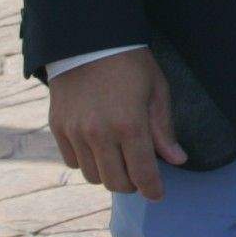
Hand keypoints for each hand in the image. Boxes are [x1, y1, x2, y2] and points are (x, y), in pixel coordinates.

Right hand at [47, 48, 182, 200]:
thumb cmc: (130, 64)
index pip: (143, 173)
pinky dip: (87, 162)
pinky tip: (99, 148)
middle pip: (115, 182)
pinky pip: (72, 162)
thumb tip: (177, 160)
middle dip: (132, 184)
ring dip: (109, 174)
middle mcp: (99, 134)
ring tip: (120, 159)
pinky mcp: (58, 128)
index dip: (152, 189)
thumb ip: (164, 130)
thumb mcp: (157, 91)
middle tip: (141, 175)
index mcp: (129, 125)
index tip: (158, 195)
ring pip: (93, 176)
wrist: (88, 41)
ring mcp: (75, 132)